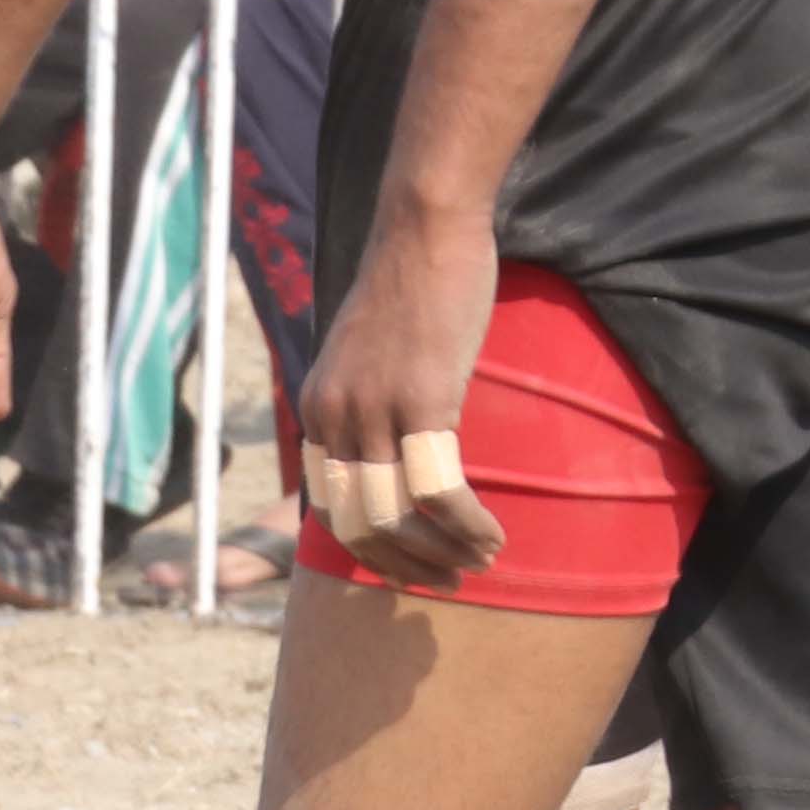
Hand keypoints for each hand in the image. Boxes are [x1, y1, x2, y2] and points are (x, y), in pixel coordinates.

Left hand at [300, 199, 505, 584]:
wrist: (424, 230)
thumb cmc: (411, 289)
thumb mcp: (369, 358)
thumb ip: (369, 406)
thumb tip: (392, 455)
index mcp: (317, 413)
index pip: (328, 508)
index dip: (369, 550)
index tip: (409, 564)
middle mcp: (333, 419)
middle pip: (355, 527)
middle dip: (403, 566)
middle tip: (448, 579)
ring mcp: (374, 412)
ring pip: (396, 519)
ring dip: (440, 554)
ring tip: (479, 561)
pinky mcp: (422, 401)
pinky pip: (438, 490)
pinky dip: (465, 524)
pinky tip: (492, 534)